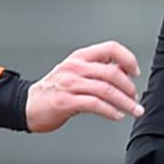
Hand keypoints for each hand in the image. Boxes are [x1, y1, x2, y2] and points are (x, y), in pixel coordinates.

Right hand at [25, 41, 142, 132]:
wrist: (28, 105)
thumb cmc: (54, 90)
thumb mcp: (76, 73)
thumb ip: (98, 70)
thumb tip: (124, 71)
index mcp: (80, 57)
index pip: (111, 48)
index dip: (128, 59)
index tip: (135, 72)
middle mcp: (75, 67)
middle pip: (112, 73)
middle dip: (129, 88)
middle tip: (135, 98)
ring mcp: (70, 84)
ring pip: (106, 90)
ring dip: (125, 102)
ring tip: (134, 110)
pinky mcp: (66, 101)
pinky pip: (95, 104)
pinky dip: (110, 111)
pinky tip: (117, 115)